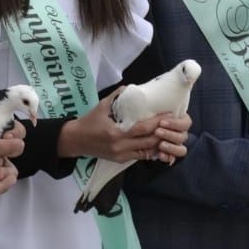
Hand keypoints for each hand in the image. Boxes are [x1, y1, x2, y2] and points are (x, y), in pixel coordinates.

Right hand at [57, 93, 189, 163]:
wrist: (75, 140)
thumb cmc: (88, 122)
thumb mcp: (101, 106)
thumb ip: (116, 97)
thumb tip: (130, 88)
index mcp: (116, 133)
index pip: (143, 128)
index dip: (158, 122)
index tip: (169, 113)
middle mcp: (120, 147)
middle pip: (149, 142)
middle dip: (163, 133)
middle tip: (173, 123)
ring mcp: (121, 156)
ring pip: (148, 151)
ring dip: (159, 142)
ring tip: (168, 133)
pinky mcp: (121, 160)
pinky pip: (140, 156)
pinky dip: (150, 149)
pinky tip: (157, 142)